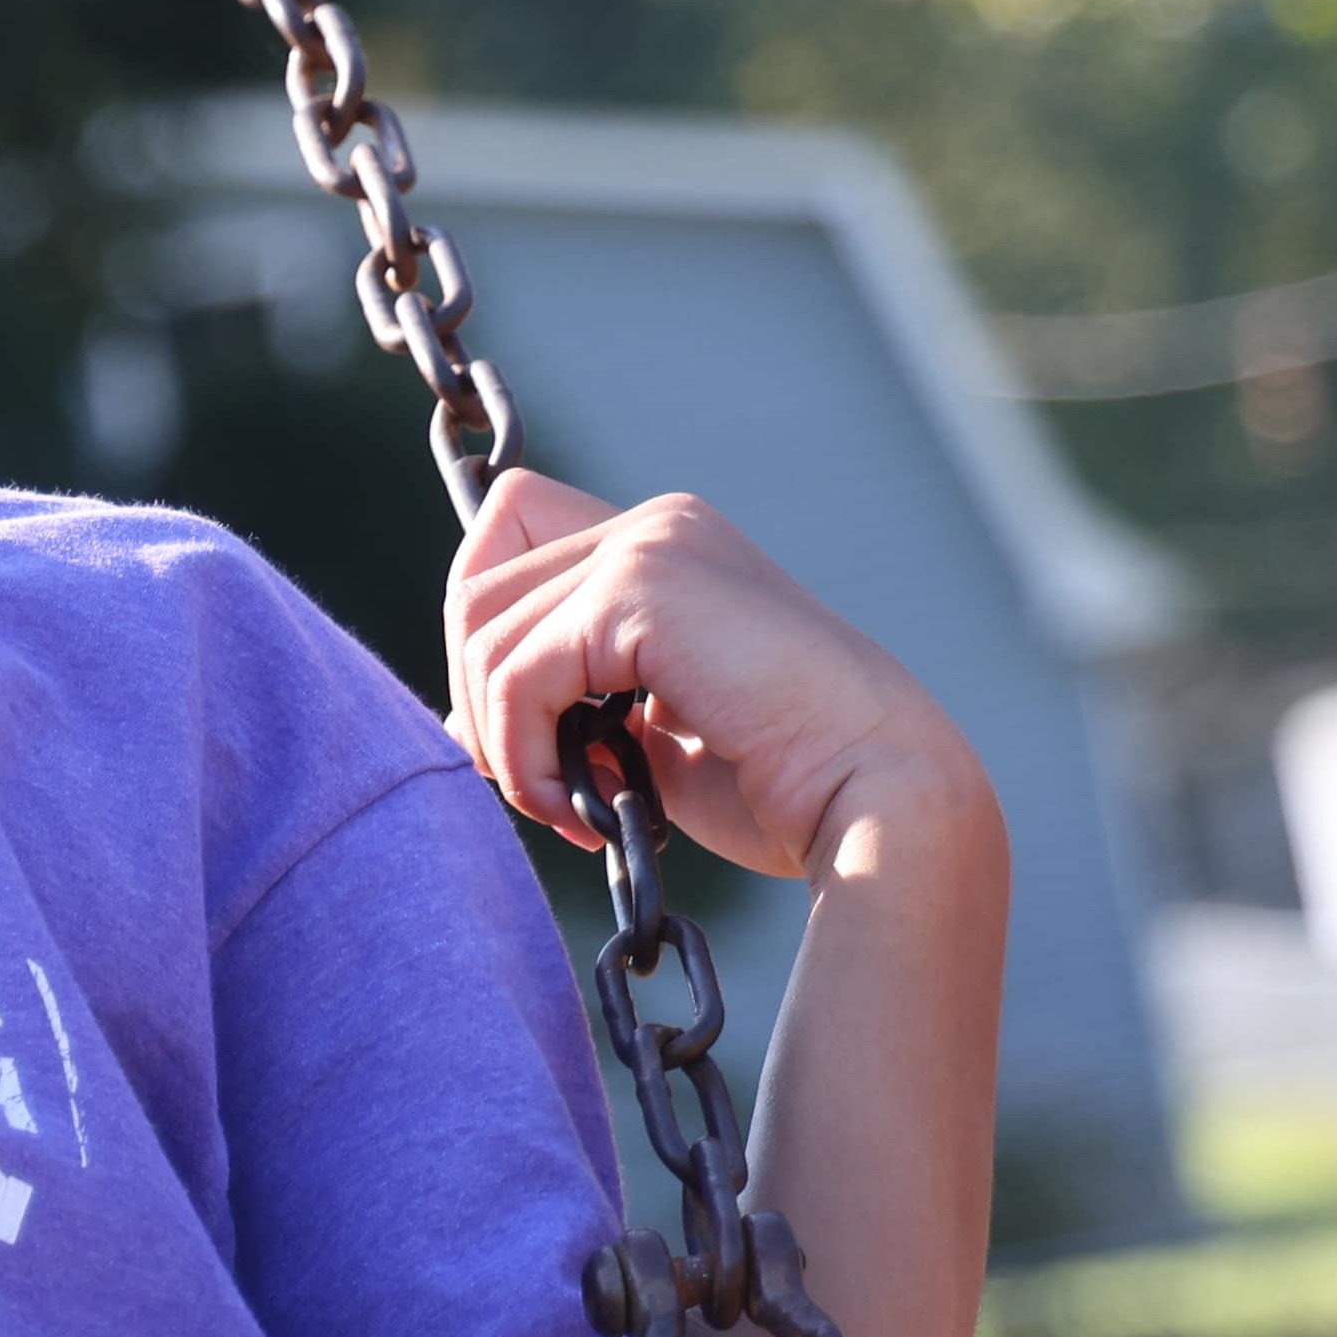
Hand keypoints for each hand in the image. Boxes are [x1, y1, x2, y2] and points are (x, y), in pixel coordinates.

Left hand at [439, 472, 993, 883]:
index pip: (506, 537)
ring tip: (568, 808)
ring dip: (503, 741)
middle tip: (539, 785)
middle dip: (479, 694)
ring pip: (483, 627)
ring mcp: (651, 546)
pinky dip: (524, 754)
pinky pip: (517, 671)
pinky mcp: (644, 590)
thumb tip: (458, 723)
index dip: (485, 636)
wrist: (878, 802)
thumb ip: (564, 701)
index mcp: (665, 544)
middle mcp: (655, 525)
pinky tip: (584, 810)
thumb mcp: (648, 729)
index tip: (523, 737)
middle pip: (478, 579)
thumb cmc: (783, 784)